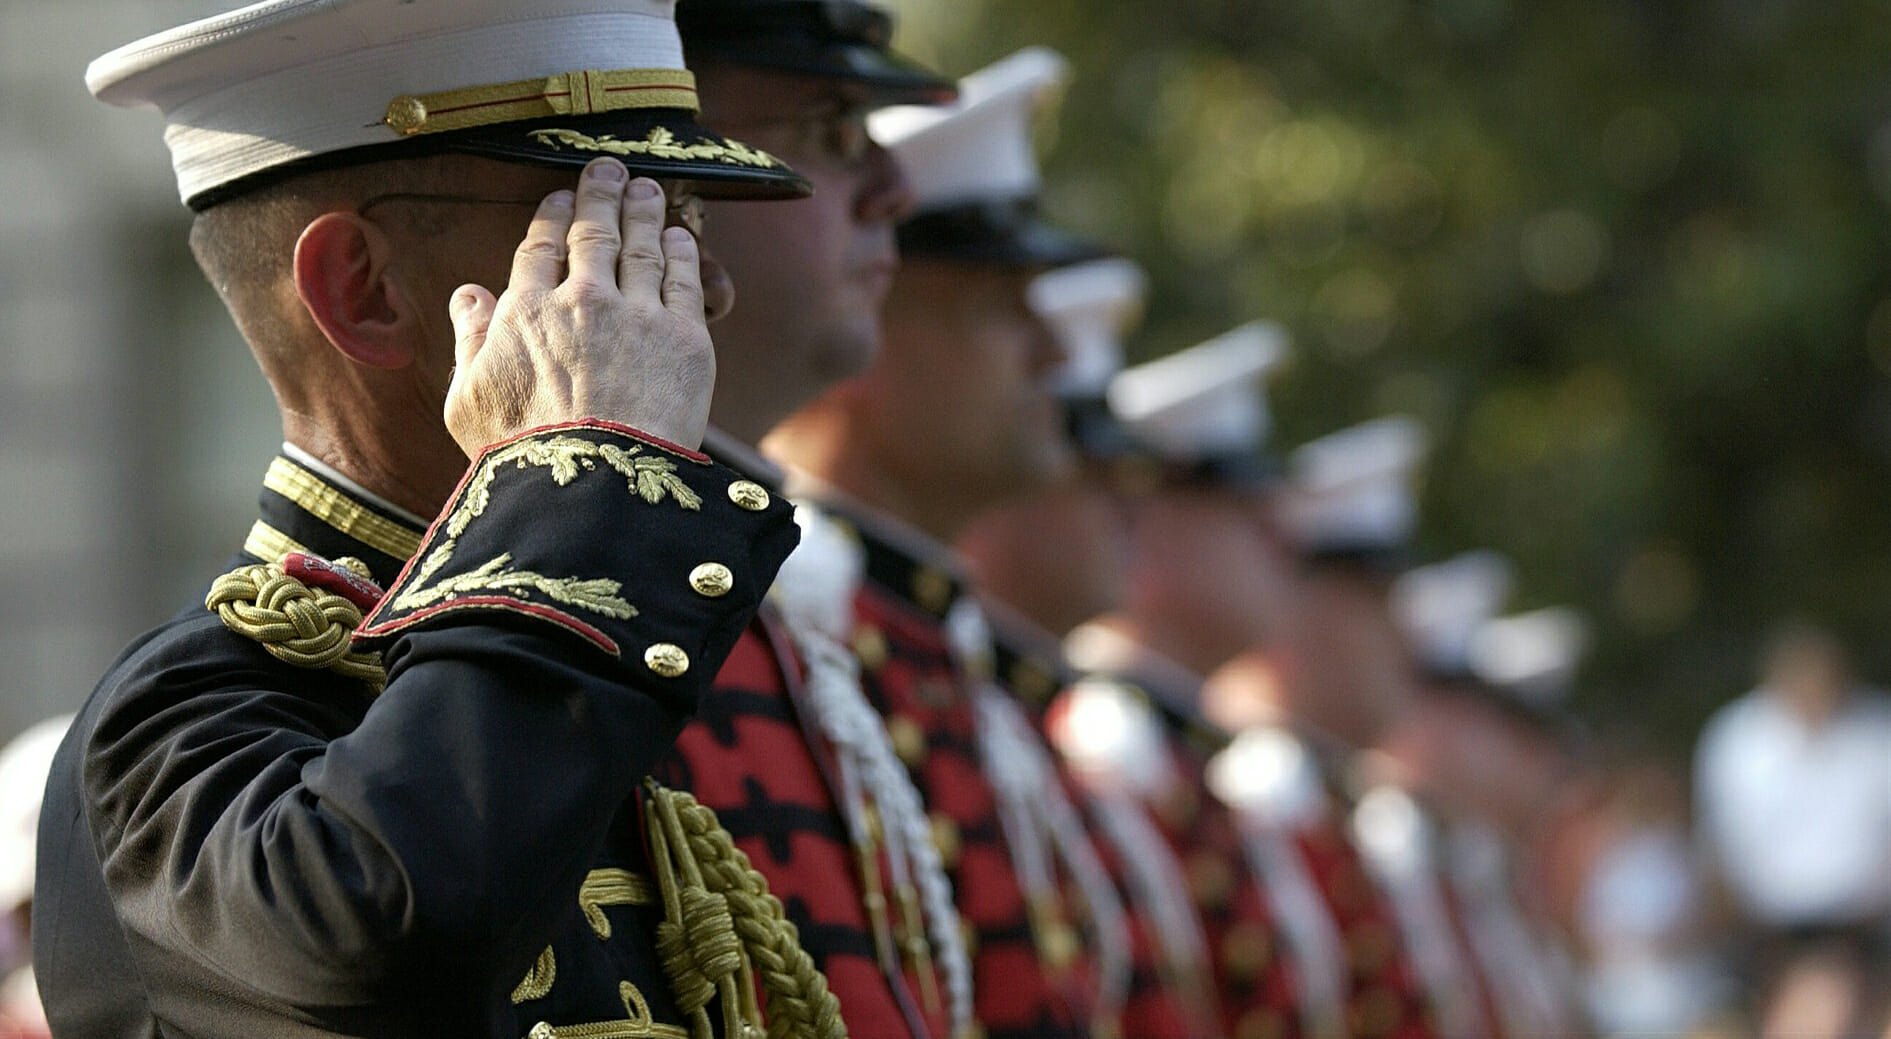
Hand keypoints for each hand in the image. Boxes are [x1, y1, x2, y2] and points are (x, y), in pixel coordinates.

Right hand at [443, 158, 714, 453]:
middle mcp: (581, 299)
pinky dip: (681, 250)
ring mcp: (637, 314)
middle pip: (593, 231)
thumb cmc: (523, 454)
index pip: (540, 247)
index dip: (551, 217)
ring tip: (648, 188)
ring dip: (644, 211)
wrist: (594, 484)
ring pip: (641, 246)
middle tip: (609, 169)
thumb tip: (468, 295)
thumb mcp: (468, 401)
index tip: (558, 198)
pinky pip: (683, 279)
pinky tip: (679, 236)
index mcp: (525, 311)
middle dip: (600, 194)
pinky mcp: (684, 337)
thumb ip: (468, 341)